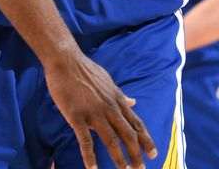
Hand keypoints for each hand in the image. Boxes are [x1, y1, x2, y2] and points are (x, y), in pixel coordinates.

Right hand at [43, 50, 155, 167]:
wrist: (65, 60)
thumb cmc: (85, 69)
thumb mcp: (108, 81)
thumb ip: (120, 94)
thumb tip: (133, 101)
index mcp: (116, 99)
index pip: (136, 123)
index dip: (146, 139)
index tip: (153, 153)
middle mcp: (109, 108)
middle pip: (128, 135)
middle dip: (136, 154)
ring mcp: (93, 112)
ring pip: (111, 140)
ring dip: (119, 158)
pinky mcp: (76, 116)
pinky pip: (85, 140)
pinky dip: (89, 156)